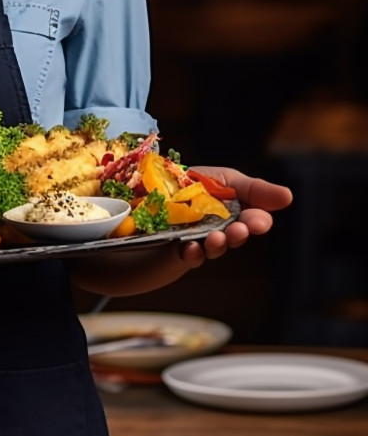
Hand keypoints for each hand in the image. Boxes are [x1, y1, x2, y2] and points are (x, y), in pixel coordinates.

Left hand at [178, 166, 292, 268]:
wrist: (146, 192)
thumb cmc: (188, 185)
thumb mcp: (222, 179)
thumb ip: (253, 189)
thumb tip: (289, 196)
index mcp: (234, 211)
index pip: (253, 220)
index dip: (257, 221)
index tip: (258, 222)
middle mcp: (219, 229)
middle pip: (234, 236)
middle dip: (239, 234)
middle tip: (239, 229)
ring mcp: (197, 241)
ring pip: (212, 248)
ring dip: (217, 245)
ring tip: (217, 238)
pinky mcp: (174, 252)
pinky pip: (185, 256)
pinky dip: (190, 253)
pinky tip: (190, 248)